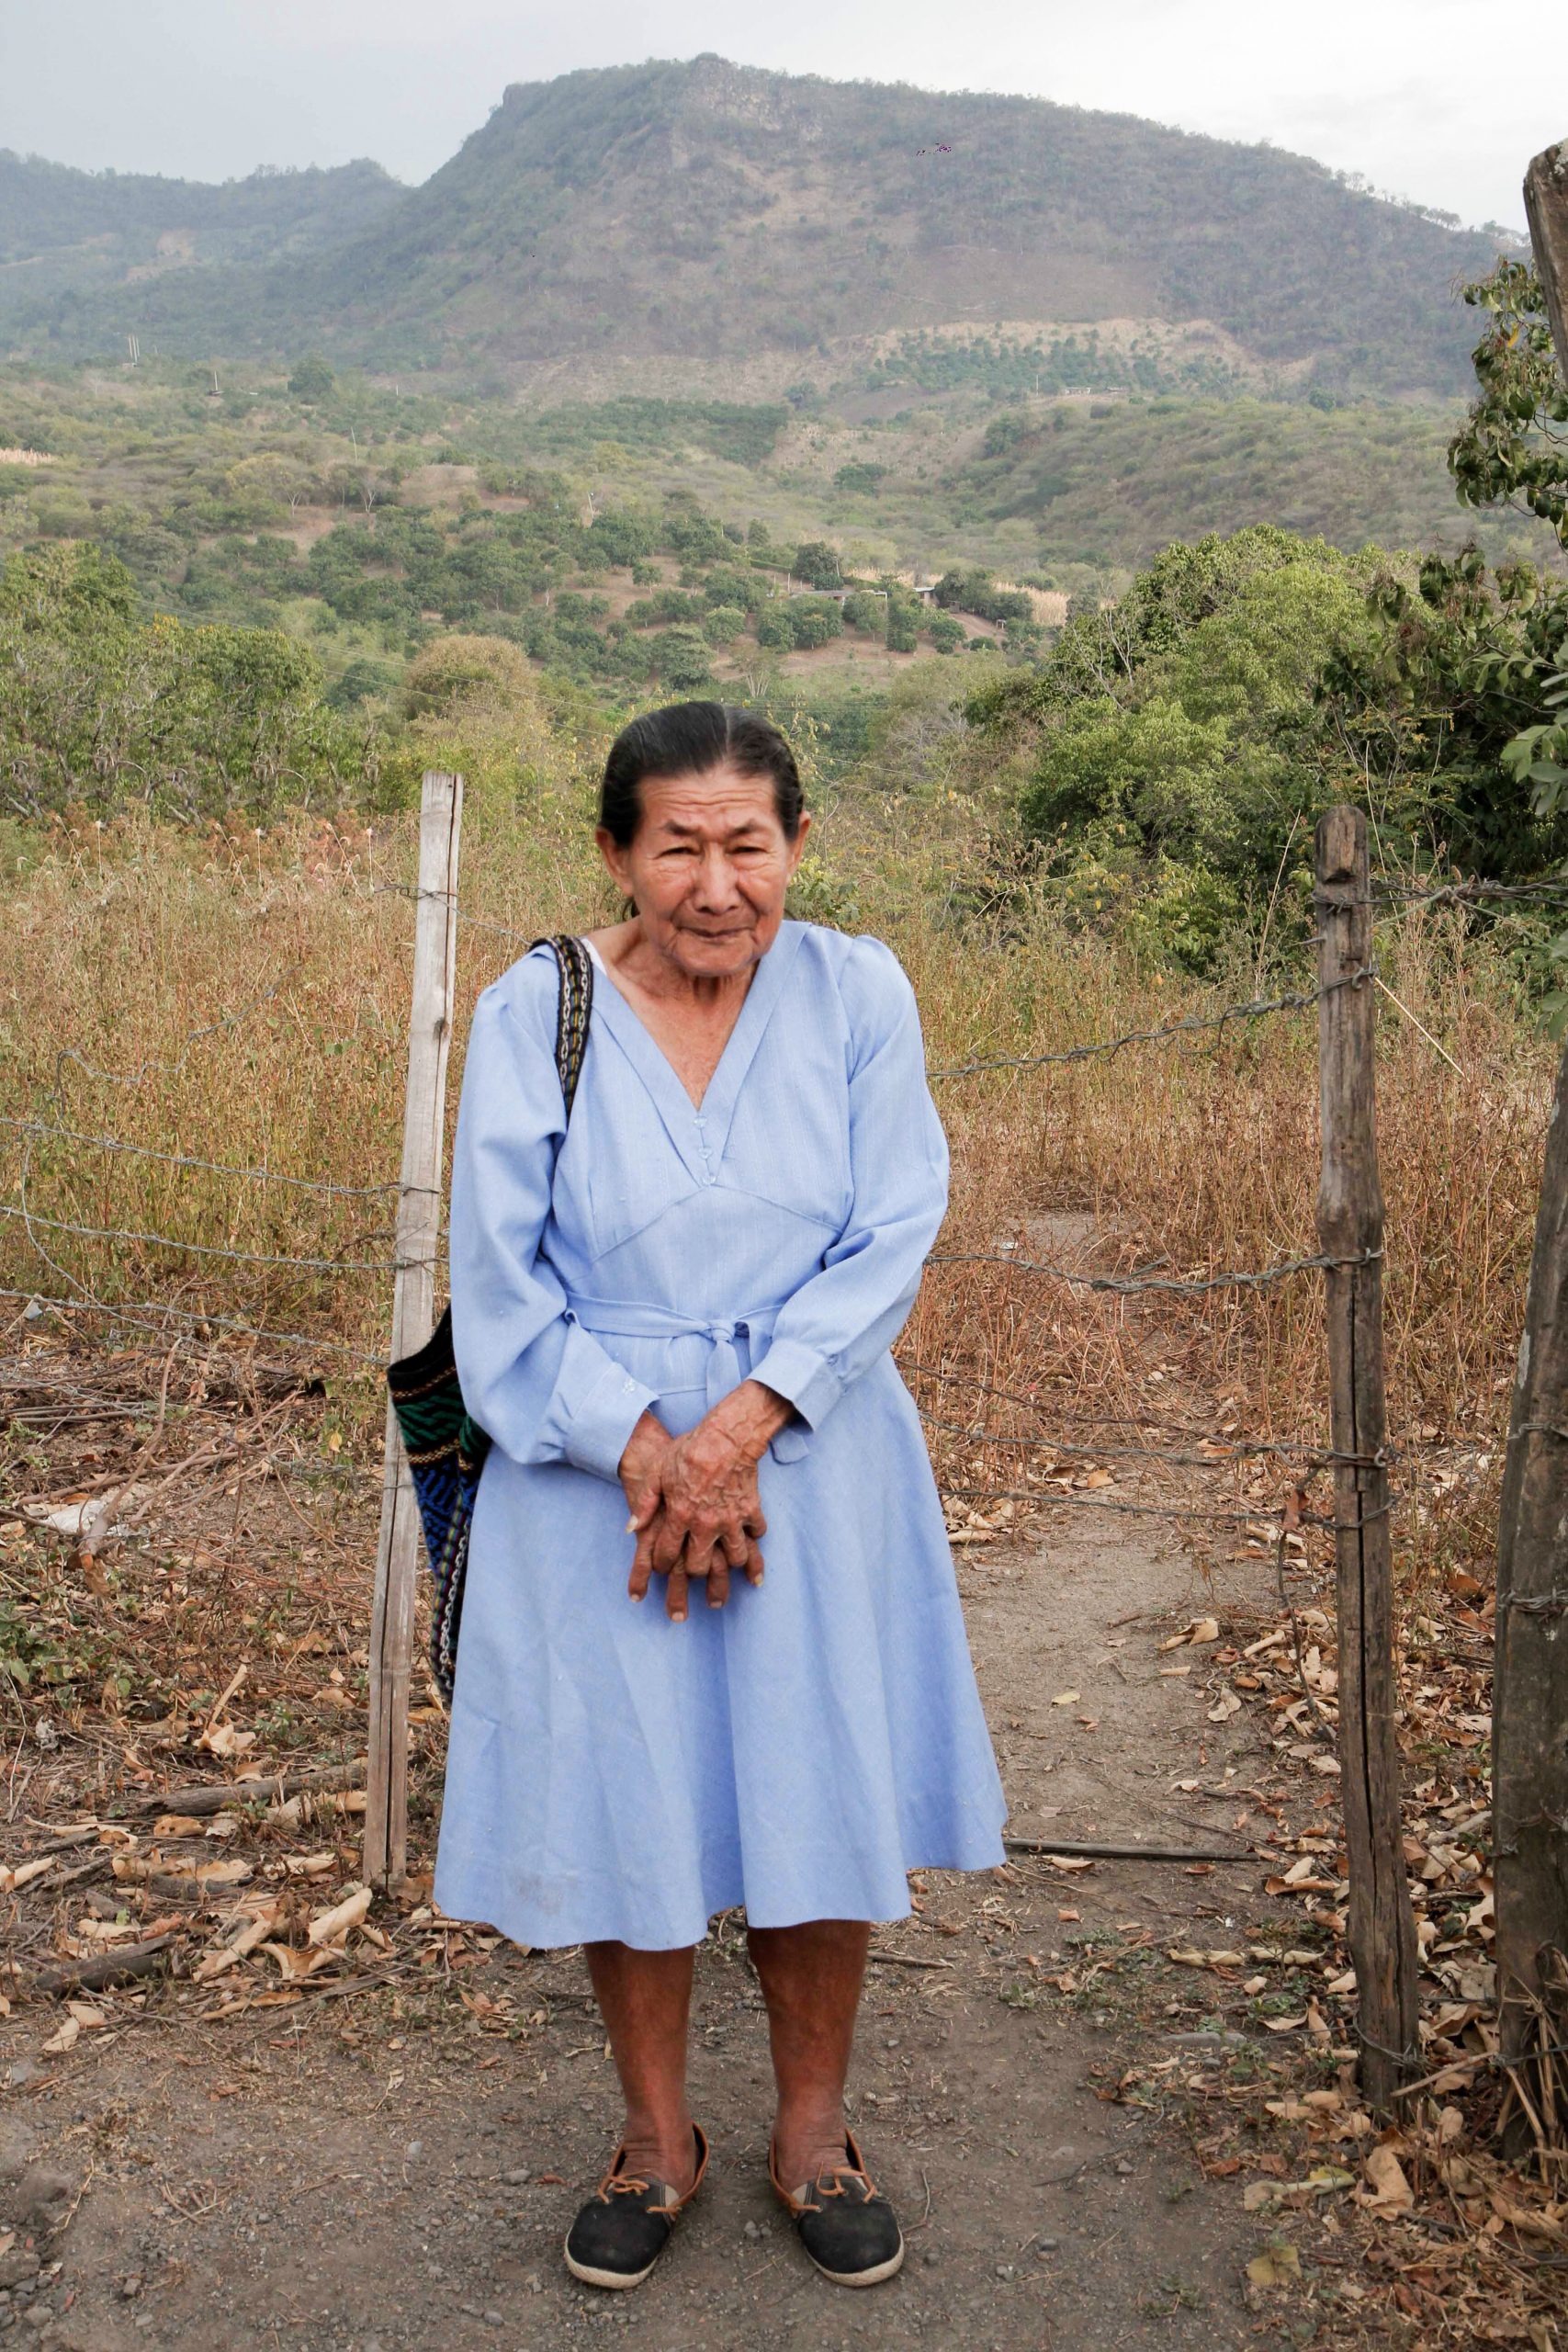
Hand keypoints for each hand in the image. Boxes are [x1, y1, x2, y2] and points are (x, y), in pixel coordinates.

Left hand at [619, 1408, 737, 1621]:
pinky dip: (755, 1539)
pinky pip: (757, 1534)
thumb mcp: (657, 1472)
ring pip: (735, 1558)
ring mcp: (731, 1519)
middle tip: (698, 1579)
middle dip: (698, 1577)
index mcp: (679, 1515)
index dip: (663, 1566)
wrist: (726, 1435)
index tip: (663, 1569)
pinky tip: (752, 1542)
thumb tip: (630, 1528)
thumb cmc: (688, 1450)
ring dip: (732, 1566)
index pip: (668, 1554)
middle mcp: (705, 1524)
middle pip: (701, 1566)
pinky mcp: (751, 1510)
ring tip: (730, 1572)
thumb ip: (644, 1503)